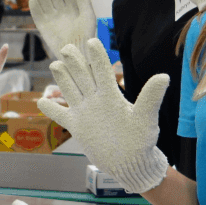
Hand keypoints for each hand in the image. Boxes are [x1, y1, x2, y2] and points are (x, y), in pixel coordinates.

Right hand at [28, 0, 96, 57]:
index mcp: (73, 5)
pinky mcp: (43, 26)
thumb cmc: (86, 36)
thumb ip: (85, 2)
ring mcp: (52, 17)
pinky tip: (33, 0)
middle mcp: (61, 9)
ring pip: (44, 2)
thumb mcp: (88, 17)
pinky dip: (34, 8)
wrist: (77, 53)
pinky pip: (37, 14)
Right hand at [38, 39, 168, 193]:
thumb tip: (164, 77)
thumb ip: (150, 97)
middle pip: (83, 76)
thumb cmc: (141, 141)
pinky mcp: (77, 127)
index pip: (102, 71)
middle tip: (67, 47)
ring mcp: (85, 112)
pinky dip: (51, 109)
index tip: (92, 41)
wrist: (130, 163)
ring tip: (56, 64)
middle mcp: (96, 100)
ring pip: (70, 90)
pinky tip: (41, 101)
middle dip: (75, 61)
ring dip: (63, 78)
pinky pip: (60, 115)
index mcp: (111, 95)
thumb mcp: (145, 118)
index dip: (97, 56)